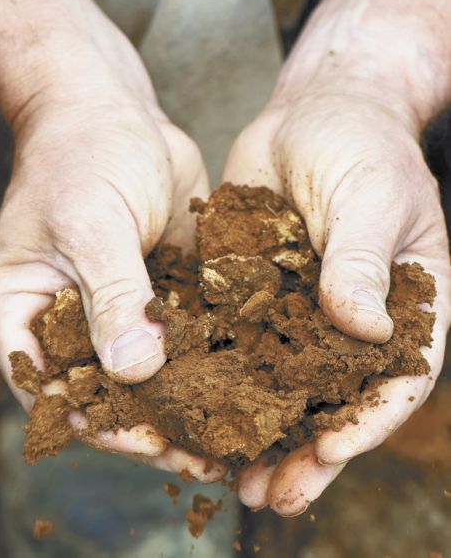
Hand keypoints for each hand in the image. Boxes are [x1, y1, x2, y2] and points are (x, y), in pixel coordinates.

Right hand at [0, 35, 224, 482]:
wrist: (115, 111)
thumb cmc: (81, 154)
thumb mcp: (90, 222)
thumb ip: (111, 296)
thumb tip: (134, 371)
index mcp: (21, 313)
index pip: (52, 391)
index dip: (99, 423)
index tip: (152, 441)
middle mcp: (66, 322)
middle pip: (105, 395)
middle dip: (155, 426)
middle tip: (211, 453)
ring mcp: (116, 309)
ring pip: (150, 372)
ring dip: (189, 402)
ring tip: (239, 433)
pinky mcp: (157, 293)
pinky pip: (182, 336)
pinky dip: (209, 360)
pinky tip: (250, 379)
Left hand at [224, 77, 450, 513]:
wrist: (314, 108)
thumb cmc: (362, 143)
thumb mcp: (372, 194)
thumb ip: (363, 259)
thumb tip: (363, 327)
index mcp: (405, 302)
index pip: (397, 377)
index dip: (366, 421)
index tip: (328, 451)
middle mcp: (355, 316)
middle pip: (336, 398)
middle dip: (306, 449)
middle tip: (270, 494)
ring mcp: (304, 306)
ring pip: (285, 383)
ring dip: (261, 430)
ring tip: (232, 476)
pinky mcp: (260, 290)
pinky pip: (241, 341)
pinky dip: (224, 379)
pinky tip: (198, 409)